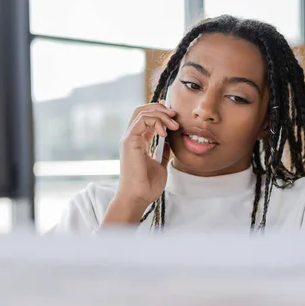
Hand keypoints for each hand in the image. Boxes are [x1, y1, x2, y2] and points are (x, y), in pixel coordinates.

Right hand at [103, 101, 178, 224]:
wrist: (138, 197)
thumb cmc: (147, 185)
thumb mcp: (160, 165)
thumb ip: (162, 153)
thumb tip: (168, 143)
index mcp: (138, 142)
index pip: (145, 118)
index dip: (159, 111)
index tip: (173, 112)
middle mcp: (131, 138)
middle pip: (141, 110)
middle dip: (160, 108)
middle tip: (175, 114)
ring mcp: (129, 138)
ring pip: (142, 112)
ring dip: (161, 115)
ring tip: (174, 125)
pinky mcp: (129, 141)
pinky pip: (141, 120)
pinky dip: (155, 121)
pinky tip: (165, 133)